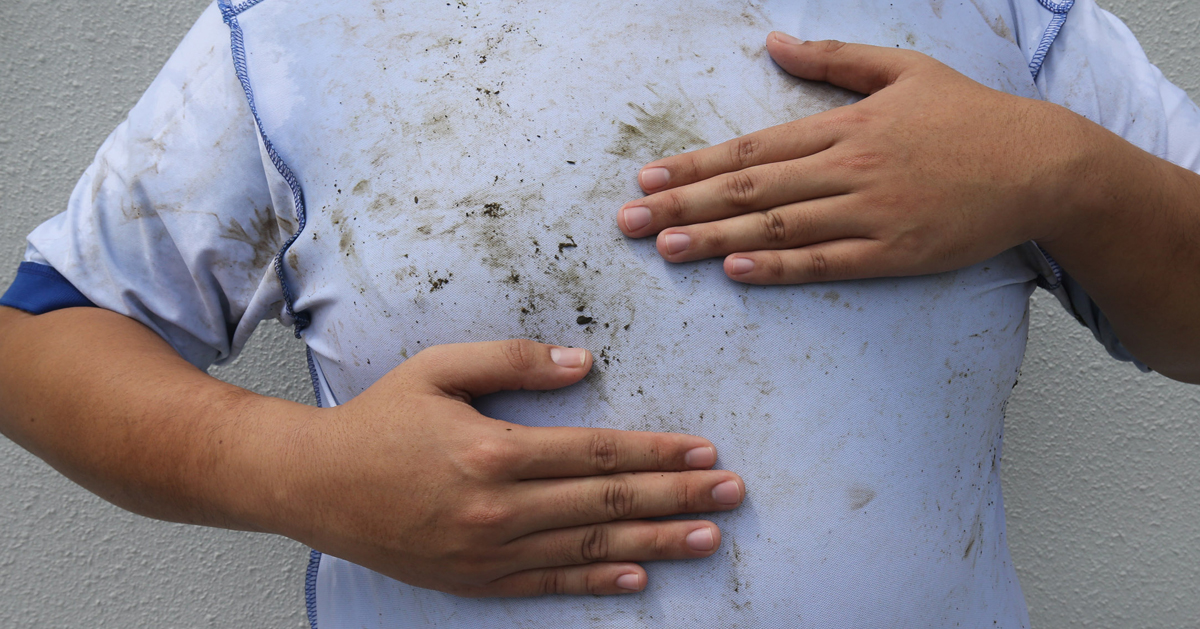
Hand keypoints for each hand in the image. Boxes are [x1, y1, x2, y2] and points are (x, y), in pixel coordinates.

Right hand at [268, 340, 743, 596]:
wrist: (312, 485)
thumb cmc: (377, 419)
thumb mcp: (437, 369)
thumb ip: (512, 361)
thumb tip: (584, 363)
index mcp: (493, 450)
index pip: (596, 451)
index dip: (657, 453)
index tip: (705, 451)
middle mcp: (498, 508)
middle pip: (606, 501)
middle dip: (676, 498)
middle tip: (732, 496)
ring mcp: (487, 552)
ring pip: (588, 545)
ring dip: (655, 543)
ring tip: (708, 540)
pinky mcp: (474, 580)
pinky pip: (548, 582)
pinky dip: (596, 580)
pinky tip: (637, 577)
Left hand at [618, 33, 1098, 283]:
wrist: (1041, 163)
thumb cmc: (970, 117)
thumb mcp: (903, 69)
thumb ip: (833, 61)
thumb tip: (774, 43)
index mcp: (844, 127)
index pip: (753, 148)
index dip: (696, 164)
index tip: (649, 176)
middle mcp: (848, 169)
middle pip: (750, 188)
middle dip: (683, 204)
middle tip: (630, 221)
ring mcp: (871, 213)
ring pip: (777, 226)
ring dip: (714, 237)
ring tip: (664, 248)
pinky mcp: (895, 254)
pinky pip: (825, 262)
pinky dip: (778, 267)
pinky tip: (735, 271)